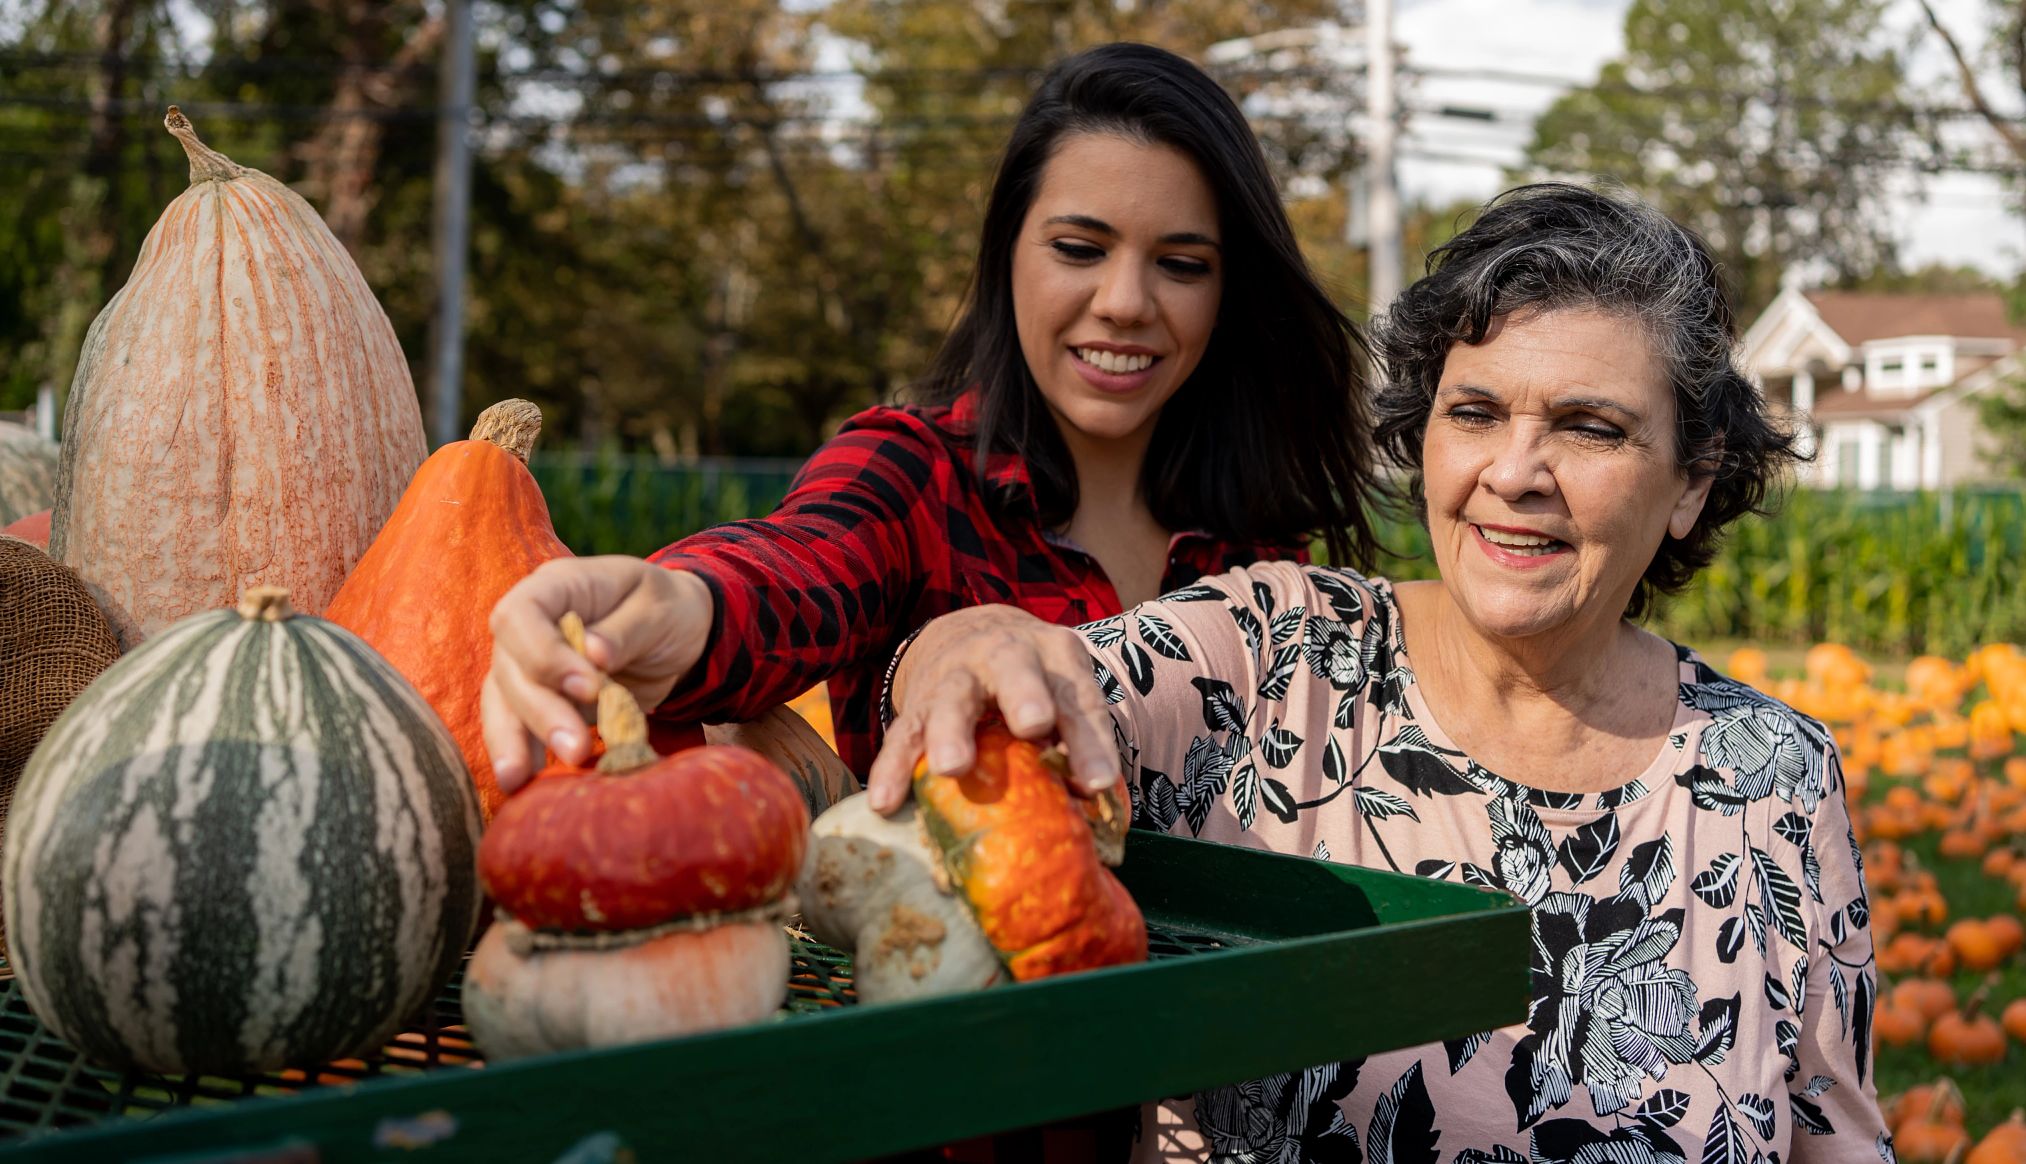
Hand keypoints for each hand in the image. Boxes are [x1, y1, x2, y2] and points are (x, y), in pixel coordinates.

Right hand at [481, 556, 713, 793]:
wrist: (678, 631)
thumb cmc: (666, 608)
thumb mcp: (658, 607)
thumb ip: (626, 629)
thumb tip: (594, 654)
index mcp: (555, 586)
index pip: (520, 615)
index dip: (544, 655)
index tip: (588, 688)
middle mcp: (530, 625)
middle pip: (510, 668)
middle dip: (539, 712)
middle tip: (576, 748)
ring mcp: (529, 664)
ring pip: (503, 702)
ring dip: (513, 742)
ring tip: (520, 780)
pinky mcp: (541, 700)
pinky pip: (518, 726)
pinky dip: (522, 753)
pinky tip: (523, 783)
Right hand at [866, 604, 1119, 814]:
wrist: (974, 633)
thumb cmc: (1036, 683)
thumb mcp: (1064, 694)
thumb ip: (1078, 742)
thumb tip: (1091, 800)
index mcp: (1054, 653)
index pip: (1077, 697)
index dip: (1091, 739)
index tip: (1099, 783)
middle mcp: (1005, 654)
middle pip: (1015, 671)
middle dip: (1025, 697)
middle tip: (1034, 725)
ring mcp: (956, 676)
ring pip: (952, 698)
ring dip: (952, 732)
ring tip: (952, 767)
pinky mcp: (918, 703)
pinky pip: (903, 734)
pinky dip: (893, 767)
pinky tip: (886, 800)